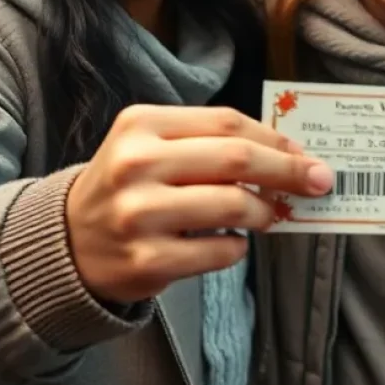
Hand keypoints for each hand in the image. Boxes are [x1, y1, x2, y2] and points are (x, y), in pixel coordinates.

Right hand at [66, 105, 333, 304]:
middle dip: (288, 170)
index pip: (227, 122)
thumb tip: (288, 155)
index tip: (305, 153)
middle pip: (236, 158)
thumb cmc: (128, 186)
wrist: (66, 243)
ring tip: (271, 215)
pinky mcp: (146, 261)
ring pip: (232, 204)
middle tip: (319, 181)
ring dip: (265, 211)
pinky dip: (238, 246)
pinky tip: (233, 242)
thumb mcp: (153, 146)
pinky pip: (219, 250)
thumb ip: (210, 143)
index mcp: (141, 124)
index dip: (274, 138)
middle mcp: (136, 164)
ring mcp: (139, 215)